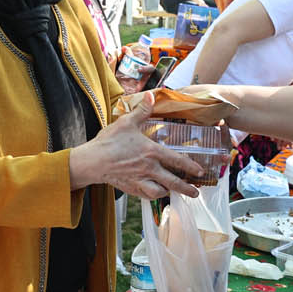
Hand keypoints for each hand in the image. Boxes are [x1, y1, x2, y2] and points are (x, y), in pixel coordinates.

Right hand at [72, 95, 202, 199]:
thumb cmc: (109, 142)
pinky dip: (151, 195)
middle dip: (187, 189)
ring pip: (160, 192)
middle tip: (196, 193)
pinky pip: (145, 195)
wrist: (92, 162)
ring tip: (171, 191)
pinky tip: (153, 192)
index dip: (191, 167)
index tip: (200, 172)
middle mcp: (148, 168)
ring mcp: (139, 180)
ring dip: (167, 192)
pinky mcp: (130, 188)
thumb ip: (142, 110)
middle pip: (173, 182)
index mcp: (151, 152)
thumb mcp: (126, 122)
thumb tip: (151, 96)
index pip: (177, 160)